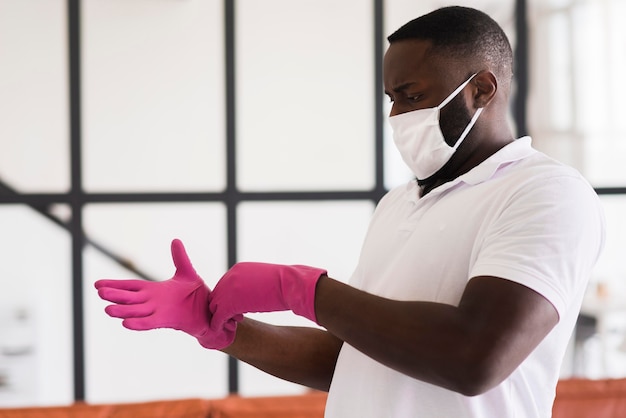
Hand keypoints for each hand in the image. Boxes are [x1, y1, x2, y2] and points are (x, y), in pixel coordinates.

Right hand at [94, 239, 235, 348]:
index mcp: (153, 290)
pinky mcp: (167, 321)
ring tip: (107, 310)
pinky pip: (149, 323)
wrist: (209, 312)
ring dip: (122, 311)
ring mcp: (158, 312)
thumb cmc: (196, 295)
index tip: (97, 284)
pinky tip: (126, 324)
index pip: (130, 286)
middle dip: (115, 295)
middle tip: (99, 292)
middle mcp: (152, 301)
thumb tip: (175, 240)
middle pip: (129, 298)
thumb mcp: (187, 272)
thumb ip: (180, 257)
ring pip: (136, 311)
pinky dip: (139, 323)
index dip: (115, 285)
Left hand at [209, 262, 326, 331]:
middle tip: (235, 320)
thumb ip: (249, 286)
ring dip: (221, 317)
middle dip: (223, 309)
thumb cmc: (283, 284)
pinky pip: (219, 316)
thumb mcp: (261, 281)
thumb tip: (247, 296)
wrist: (291, 285)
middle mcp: (230, 276)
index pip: (224, 286)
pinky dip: (219, 324)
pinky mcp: (231, 302)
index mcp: (238, 269)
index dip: (228, 300)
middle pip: (217, 295)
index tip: (238, 311)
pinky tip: (226, 330)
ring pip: (215, 306)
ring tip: (233, 325)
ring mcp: (229, 289)